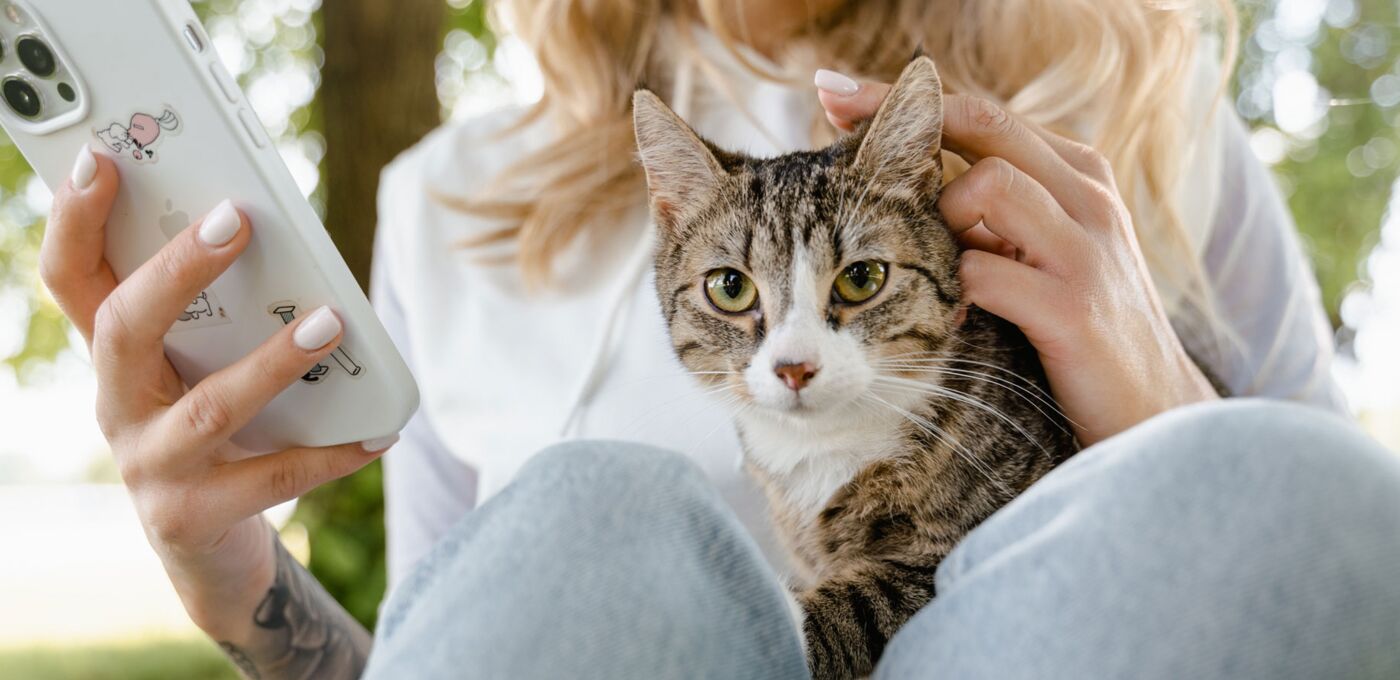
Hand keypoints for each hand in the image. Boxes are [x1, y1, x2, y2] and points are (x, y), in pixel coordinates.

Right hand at [39, 145, 395, 640]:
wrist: (205, 544)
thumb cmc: (212, 427)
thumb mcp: (197, 367)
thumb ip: (216, 313)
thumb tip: (274, 233)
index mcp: (113, 357)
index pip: (71, 279)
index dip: (74, 219)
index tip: (101, 159)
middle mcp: (116, 406)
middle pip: (124, 328)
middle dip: (178, 271)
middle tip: (236, 220)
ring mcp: (150, 466)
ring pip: (210, 407)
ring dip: (274, 361)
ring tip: (330, 324)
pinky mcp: (193, 516)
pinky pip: (272, 480)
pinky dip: (330, 454)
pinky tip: (377, 432)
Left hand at [816, 72, 1218, 444]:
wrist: (1154, 411)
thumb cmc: (1080, 328)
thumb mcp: (1045, 251)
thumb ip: (999, 211)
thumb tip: (914, 180)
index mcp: (1076, 175)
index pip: (985, 115)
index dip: (908, 101)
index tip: (837, 95)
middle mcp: (1087, 197)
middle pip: (986, 124)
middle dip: (903, 117)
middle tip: (833, 119)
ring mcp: (1085, 250)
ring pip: (991, 184)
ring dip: (943, 217)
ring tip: (939, 268)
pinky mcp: (1073, 309)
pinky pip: (986, 273)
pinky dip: (955, 289)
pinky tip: (952, 316)